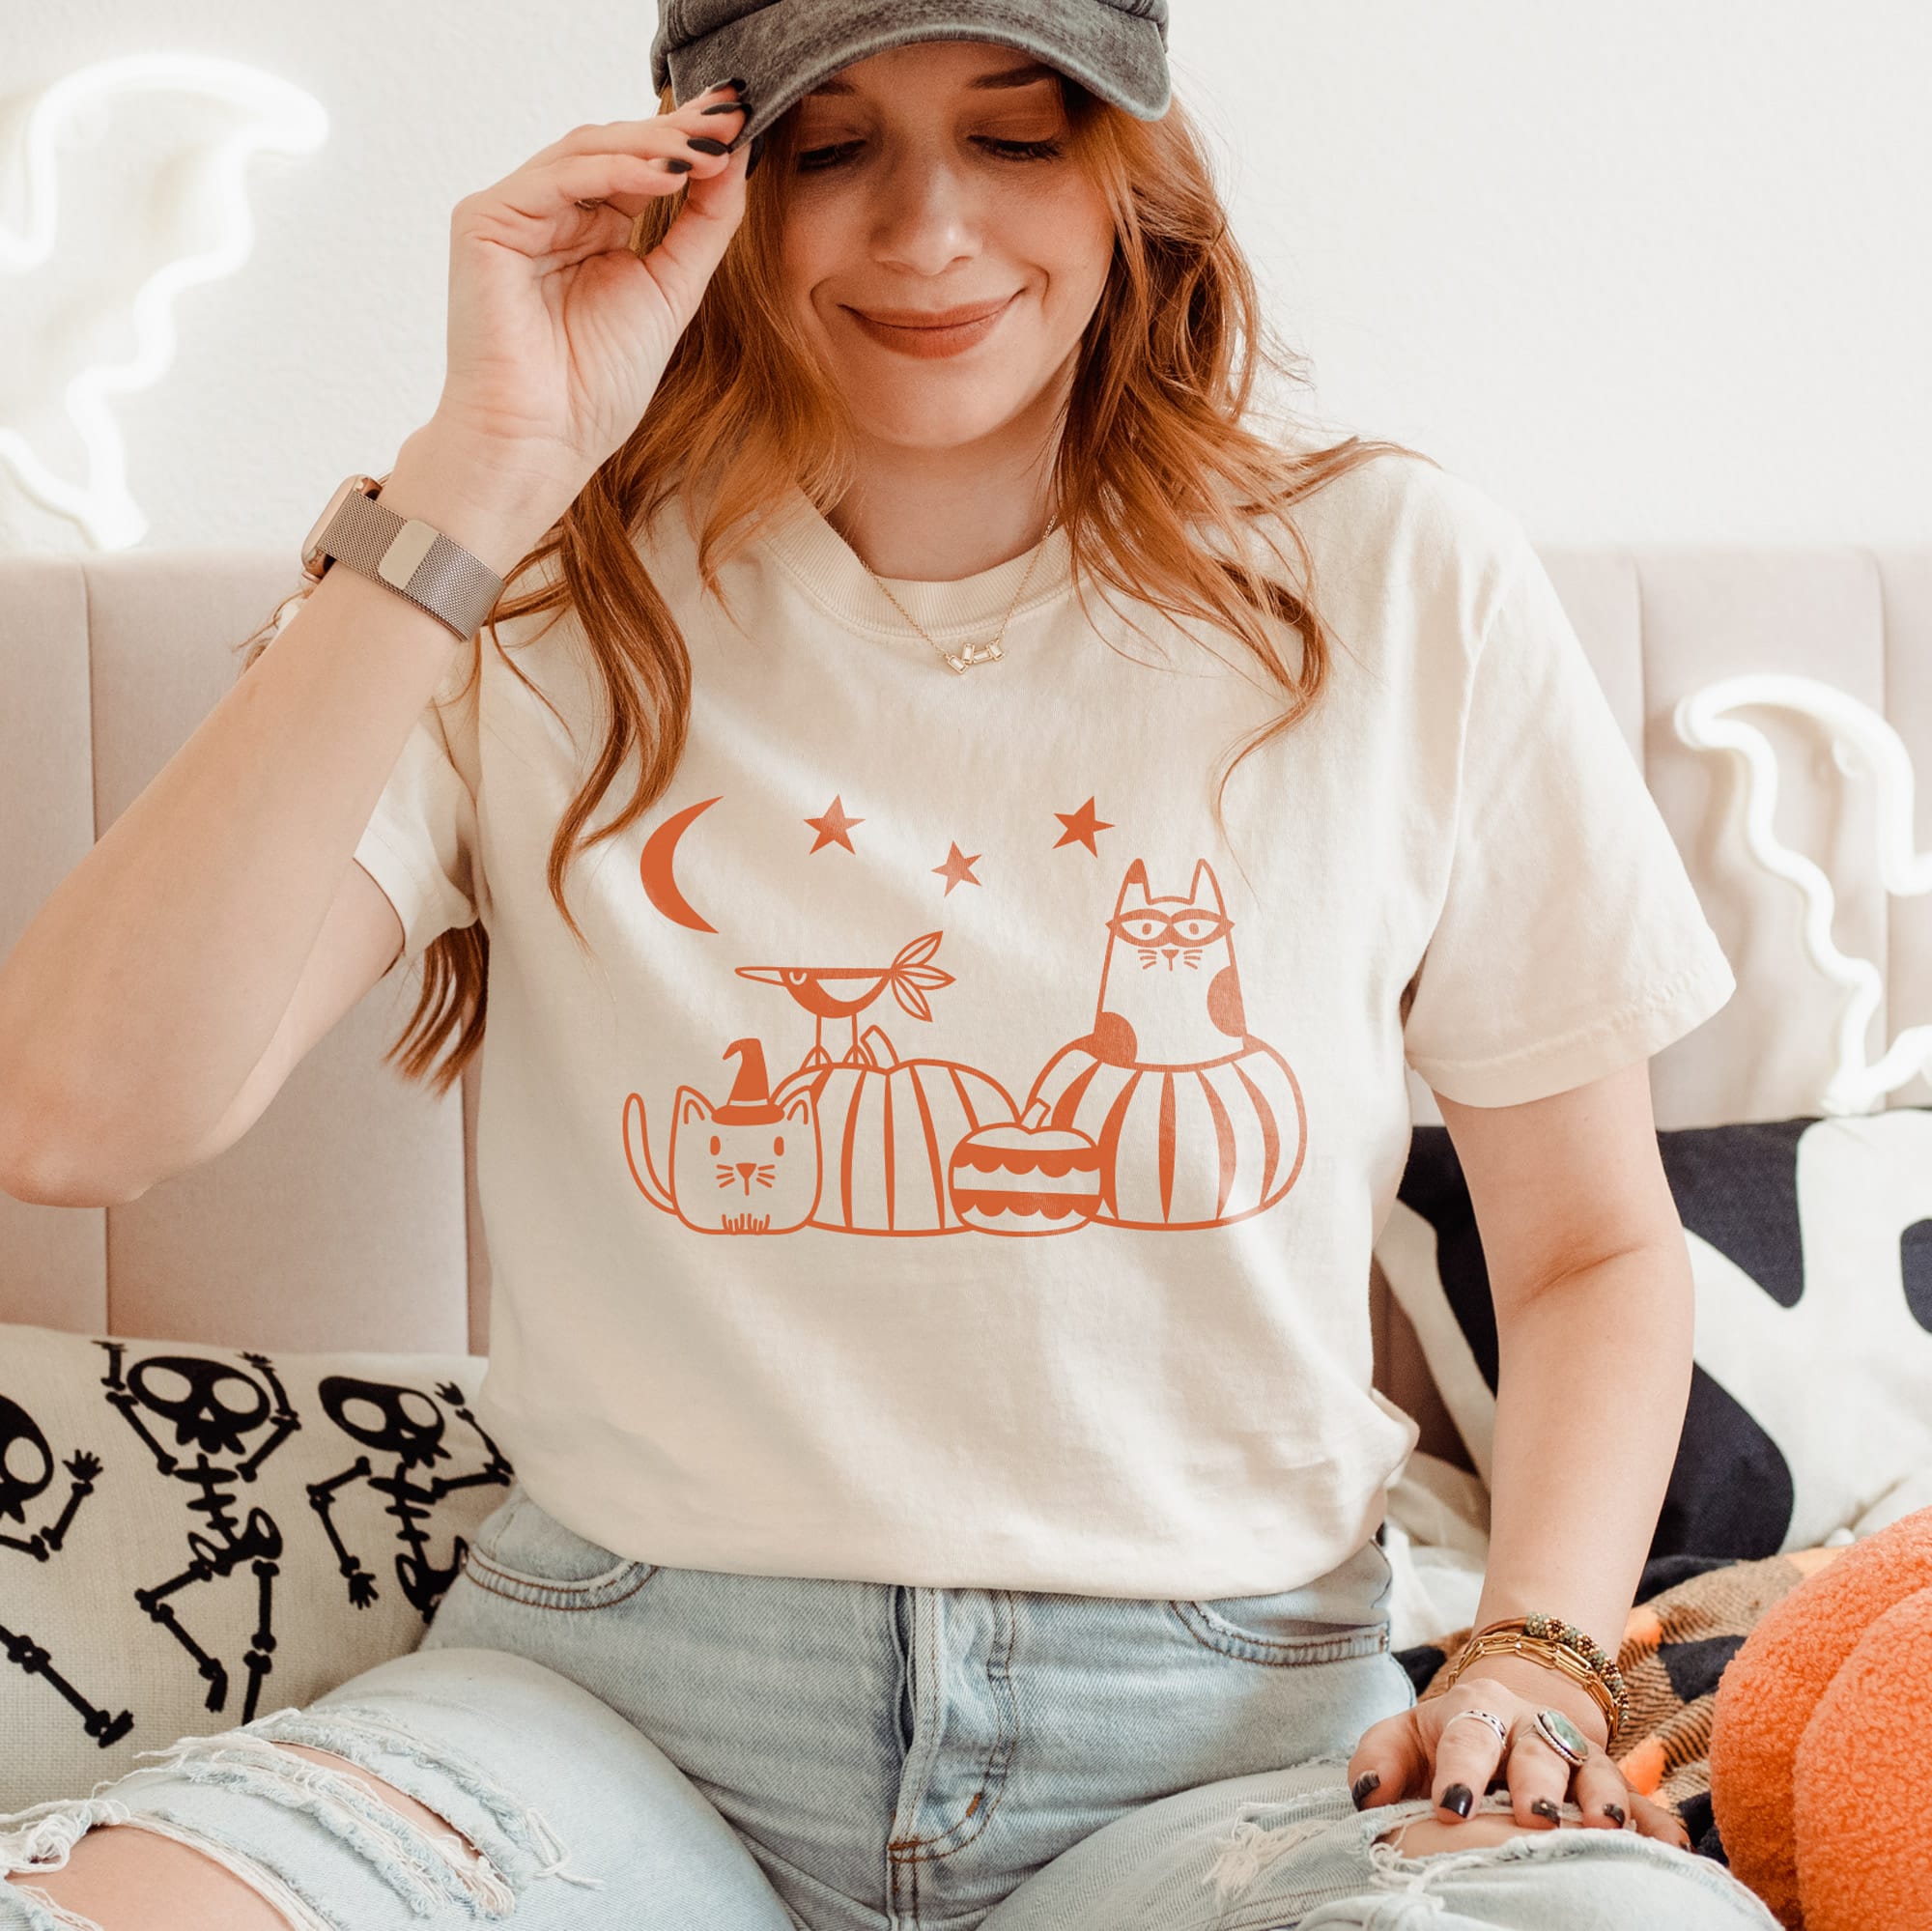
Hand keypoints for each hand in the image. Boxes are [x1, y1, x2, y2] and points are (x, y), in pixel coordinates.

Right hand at [432, 80, 753, 519]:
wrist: (544, 442)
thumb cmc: (596, 388)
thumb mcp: (672, 291)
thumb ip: (703, 225)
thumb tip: (736, 156)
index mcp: (588, 228)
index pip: (640, 166)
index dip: (689, 143)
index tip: (743, 123)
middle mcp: (549, 213)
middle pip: (614, 148)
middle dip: (675, 132)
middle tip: (731, 117)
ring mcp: (513, 213)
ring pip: (586, 152)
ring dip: (652, 146)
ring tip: (708, 149)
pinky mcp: (484, 221)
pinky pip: (556, 178)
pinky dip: (613, 170)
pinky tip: (665, 174)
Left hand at [1346, 1652, 1692, 1848]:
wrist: (1503, 1720)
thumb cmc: (1441, 1744)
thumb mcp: (1402, 1740)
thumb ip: (1378, 1759)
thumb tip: (1367, 1792)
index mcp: (1476, 1711)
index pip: (1467, 1735)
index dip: (1460, 1769)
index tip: (1453, 1807)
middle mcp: (1532, 1727)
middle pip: (1537, 1748)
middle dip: (1537, 1781)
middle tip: (1536, 1817)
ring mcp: (1578, 1754)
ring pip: (1595, 1769)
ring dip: (1601, 1797)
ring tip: (1604, 1827)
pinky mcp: (1613, 1787)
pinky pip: (1642, 1803)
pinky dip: (1657, 1823)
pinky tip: (1671, 1849)